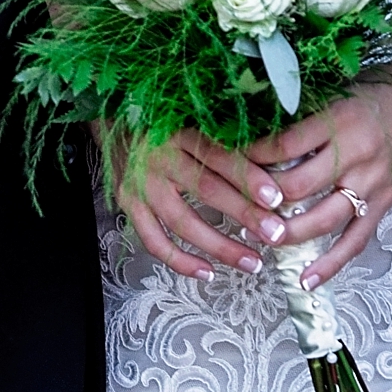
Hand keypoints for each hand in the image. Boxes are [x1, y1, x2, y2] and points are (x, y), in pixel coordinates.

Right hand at [116, 127, 284, 279]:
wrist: (115, 118)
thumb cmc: (165, 122)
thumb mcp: (195, 120)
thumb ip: (228, 139)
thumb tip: (276, 161)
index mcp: (181, 131)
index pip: (220, 156)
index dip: (248, 178)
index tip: (276, 198)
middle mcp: (160, 157)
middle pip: (206, 190)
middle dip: (244, 215)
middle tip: (274, 234)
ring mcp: (141, 184)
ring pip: (183, 222)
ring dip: (220, 246)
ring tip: (252, 261)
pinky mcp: (129, 204)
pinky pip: (155, 241)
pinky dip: (181, 261)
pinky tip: (207, 273)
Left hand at [246, 76, 391, 286]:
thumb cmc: (383, 91)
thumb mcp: (339, 92)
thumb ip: (304, 116)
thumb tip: (253, 133)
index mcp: (338, 119)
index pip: (281, 146)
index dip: (248, 158)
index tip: (224, 160)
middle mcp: (355, 154)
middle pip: (295, 187)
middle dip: (259, 200)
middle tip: (233, 203)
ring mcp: (371, 184)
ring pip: (321, 220)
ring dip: (286, 233)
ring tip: (258, 237)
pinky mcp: (384, 204)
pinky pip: (354, 241)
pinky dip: (330, 265)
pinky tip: (306, 281)